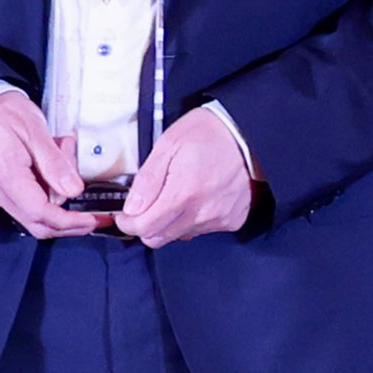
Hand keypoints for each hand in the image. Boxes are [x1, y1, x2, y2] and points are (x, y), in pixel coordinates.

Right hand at [0, 87, 107, 236]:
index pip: (39, 212)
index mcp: (4, 173)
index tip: (91, 220)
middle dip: (68, 224)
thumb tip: (74, 190)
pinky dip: (46, 196)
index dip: (68, 221)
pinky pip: (26, 205)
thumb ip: (55, 163)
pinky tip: (54, 173)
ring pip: (33, 216)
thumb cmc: (4, 114)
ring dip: (58, 203)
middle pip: (36, 223)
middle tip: (94, 216)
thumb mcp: (36, 130)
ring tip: (67, 166)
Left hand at [109, 102, 261, 246]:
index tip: (125, 215)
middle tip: (147, 206)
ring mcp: (219, 219)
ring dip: (171, 222)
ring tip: (178, 195)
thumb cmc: (208, 134)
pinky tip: (198, 198)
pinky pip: (201, 230)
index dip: (128, 223)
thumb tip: (131, 208)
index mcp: (184, 193)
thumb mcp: (167, 145)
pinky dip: (193, 219)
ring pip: (179, 235)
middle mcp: (203, 212)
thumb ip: (147, 180)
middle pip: (159, 238)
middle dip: (146, 225)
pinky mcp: (232, 221)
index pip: (145, 228)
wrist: (248, 134)